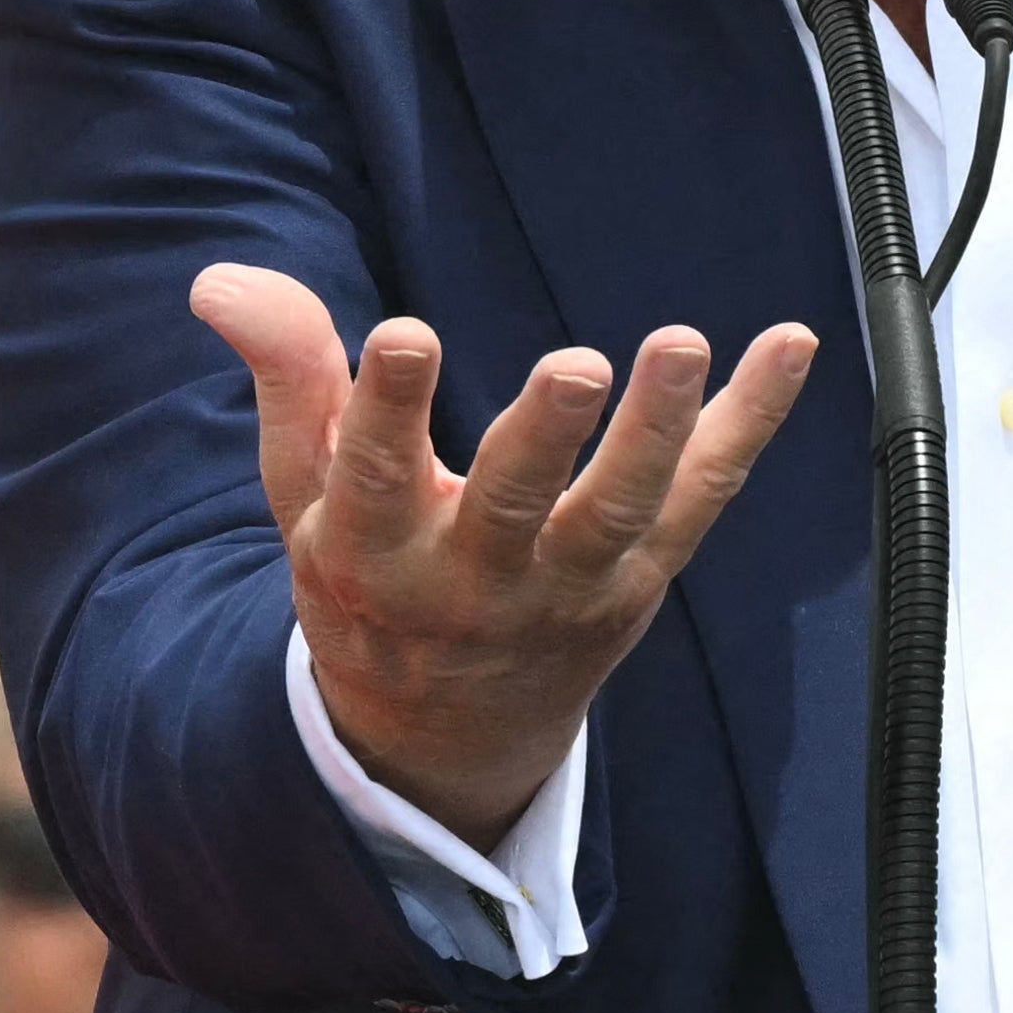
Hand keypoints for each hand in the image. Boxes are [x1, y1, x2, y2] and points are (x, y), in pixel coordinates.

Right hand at [197, 263, 815, 850]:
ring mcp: (569, 587)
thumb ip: (287, 381)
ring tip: (678, 345)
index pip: (377, 479)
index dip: (386, 408)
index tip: (405, 335)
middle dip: (546, 436)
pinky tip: (789, 345)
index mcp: (376, 554)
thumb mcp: (305, 496)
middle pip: (516, 507)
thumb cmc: (368, 580)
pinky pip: (705, 497)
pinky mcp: (640, 580)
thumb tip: (223, 279)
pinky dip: (751, 423)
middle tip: (576, 364)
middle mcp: (476, 581)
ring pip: (621, 512)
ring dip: (655, 430)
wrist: (444, 733)